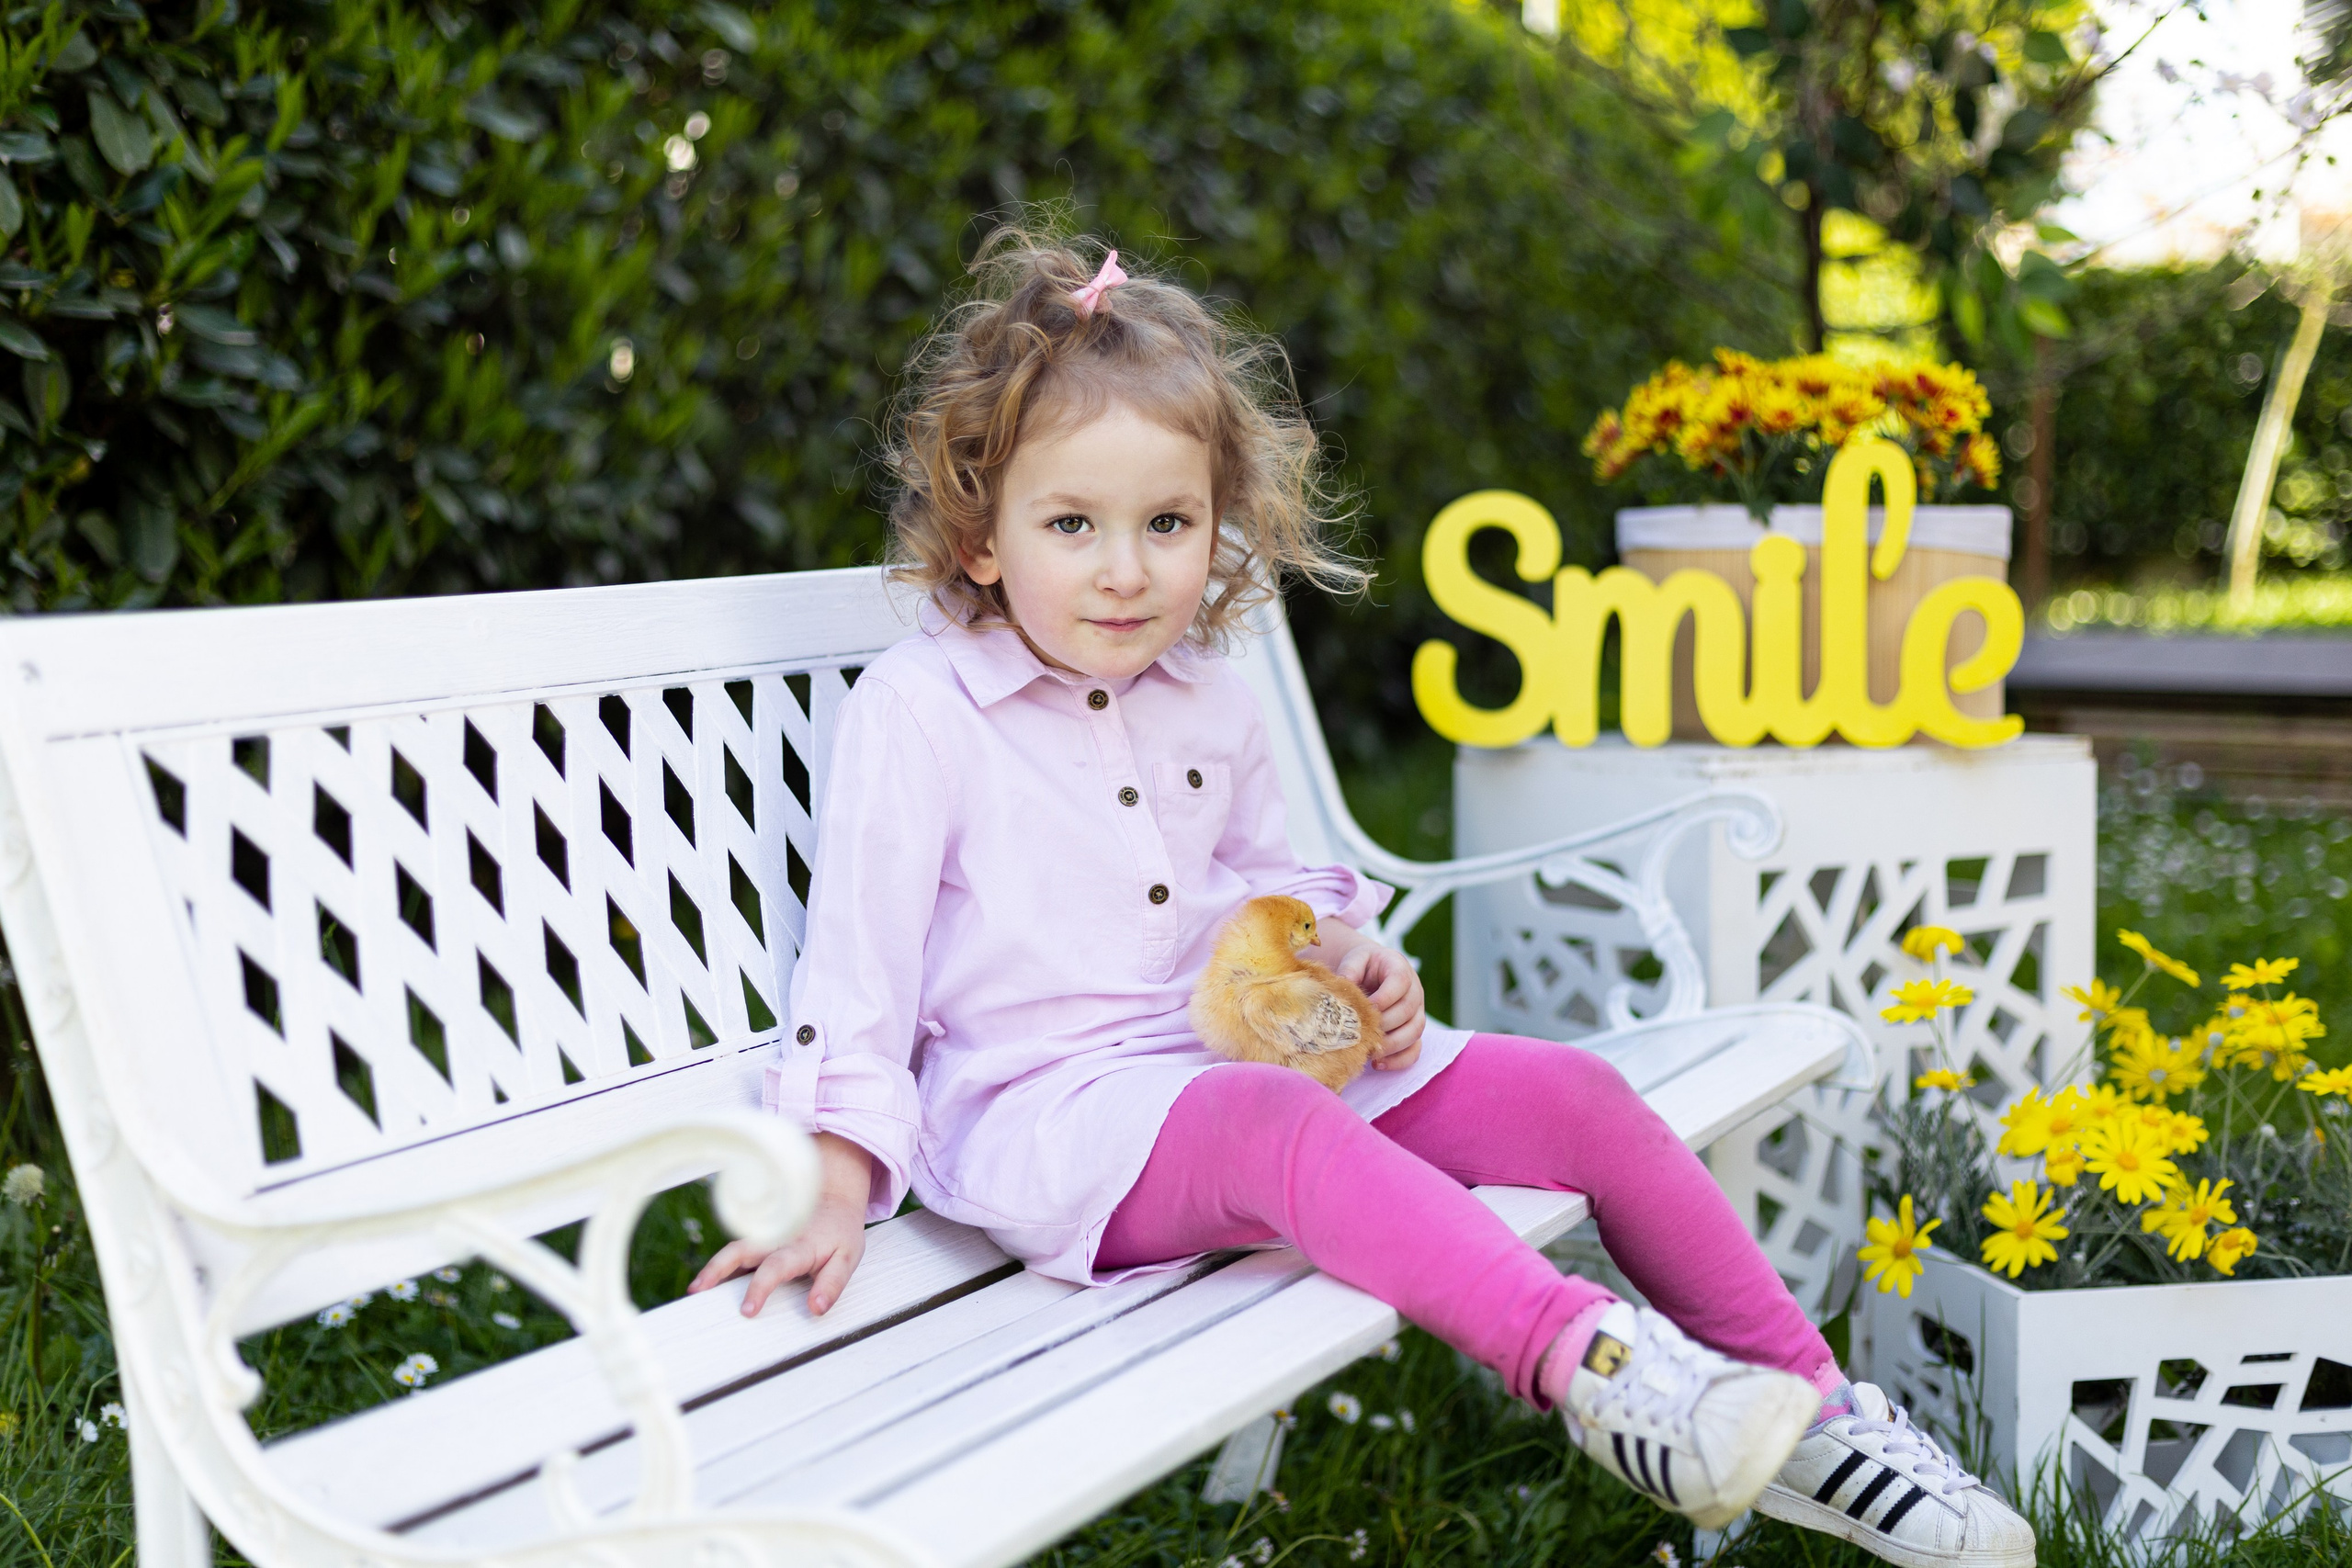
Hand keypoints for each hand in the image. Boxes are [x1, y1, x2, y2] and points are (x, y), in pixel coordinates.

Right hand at [688, 1132, 873, 1316]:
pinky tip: (709, 1285)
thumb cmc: (840, 1233)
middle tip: (698, 1291)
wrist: (834, 1200)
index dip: (760, 1287)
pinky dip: (722, 1268)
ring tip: (695, 1290)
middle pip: (740, 1251)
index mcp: (798, 1246)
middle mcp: (776, 1240)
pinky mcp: (759, 1241)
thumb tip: (816, 1309)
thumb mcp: (847, 1258)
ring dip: (713, 1268)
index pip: (775, 1267)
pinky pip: (737, 1254)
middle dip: (717, 1270)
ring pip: (733, 1250)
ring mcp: (764, 1239)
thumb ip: (832, 1284)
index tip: (747, 1310)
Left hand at [1316, 922, 1426, 1072]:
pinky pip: (1415, 1050)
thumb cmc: (1362, 966)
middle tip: (1361, 1033)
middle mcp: (1414, 991)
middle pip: (1408, 1011)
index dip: (1383, 997)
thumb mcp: (1355, 960)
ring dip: (1392, 1045)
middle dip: (1384, 1025)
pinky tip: (1377, 1064)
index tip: (1364, 1009)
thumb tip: (1343, 984)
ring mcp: (1417, 1013)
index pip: (1400, 982)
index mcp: (1400, 969)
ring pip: (1415, 1032)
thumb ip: (1350, 969)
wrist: (1370, 971)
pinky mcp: (1413, 1031)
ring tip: (1369, 1051)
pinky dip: (1399, 1060)